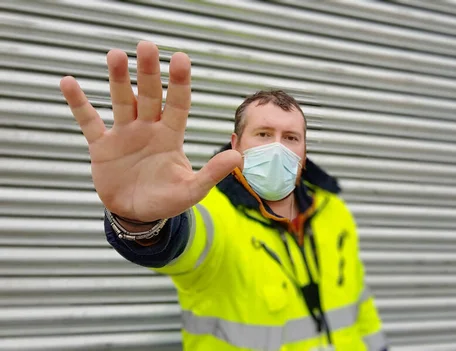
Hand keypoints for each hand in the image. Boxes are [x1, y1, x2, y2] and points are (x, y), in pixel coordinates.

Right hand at [60, 41, 240, 221]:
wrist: (137, 214)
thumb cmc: (167, 200)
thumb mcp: (191, 190)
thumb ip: (212, 173)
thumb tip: (238, 157)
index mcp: (171, 136)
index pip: (178, 104)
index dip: (179, 83)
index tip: (181, 58)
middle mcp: (149, 129)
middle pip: (149, 95)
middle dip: (148, 72)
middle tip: (146, 46)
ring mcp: (125, 135)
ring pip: (122, 101)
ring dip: (118, 79)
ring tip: (115, 55)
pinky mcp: (102, 146)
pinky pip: (89, 121)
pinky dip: (79, 103)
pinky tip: (68, 82)